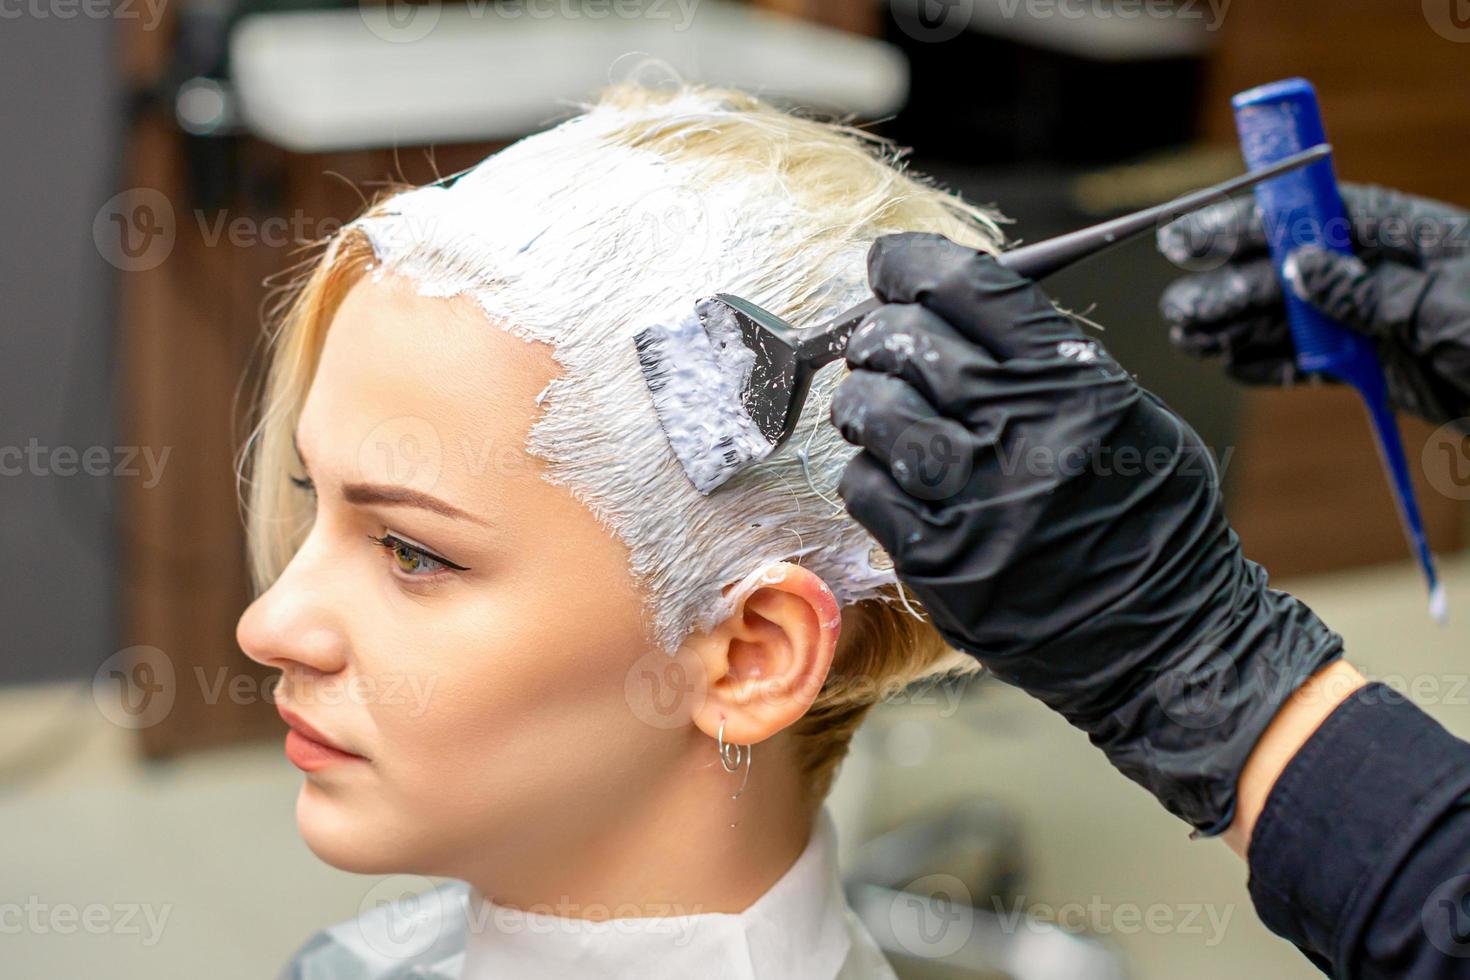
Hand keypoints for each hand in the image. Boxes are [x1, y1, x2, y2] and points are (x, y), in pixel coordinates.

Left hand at [832, 232, 1343, 834]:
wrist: (1169, 640)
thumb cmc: (1152, 523)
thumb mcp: (1128, 417)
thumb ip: (1049, 363)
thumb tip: (959, 311)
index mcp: (1076, 385)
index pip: (971, 289)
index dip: (913, 263)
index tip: (889, 264)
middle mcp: (1022, 435)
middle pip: (908, 342)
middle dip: (878, 332)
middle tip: (878, 345)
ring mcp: (974, 501)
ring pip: (873, 410)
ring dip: (862, 399)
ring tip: (873, 406)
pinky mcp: (939, 561)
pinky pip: (864, 487)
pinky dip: (866, 470)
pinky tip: (888, 474)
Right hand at [1158, 183, 1469, 428]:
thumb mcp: (1443, 305)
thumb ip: (1367, 288)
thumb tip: (1298, 267)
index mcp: (1406, 237)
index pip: (1314, 214)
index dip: (1251, 220)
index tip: (1195, 234)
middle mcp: (1382, 273)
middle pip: (1289, 268)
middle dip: (1230, 283)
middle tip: (1180, 305)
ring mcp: (1375, 320)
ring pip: (1289, 316)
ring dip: (1235, 324)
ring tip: (1188, 335)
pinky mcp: (1375, 366)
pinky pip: (1308, 361)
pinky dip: (1266, 363)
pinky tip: (1229, 361)